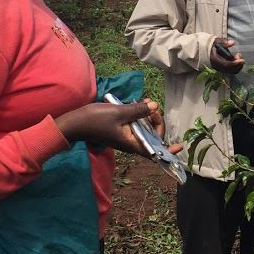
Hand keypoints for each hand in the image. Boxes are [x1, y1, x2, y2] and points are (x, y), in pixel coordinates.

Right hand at [54, 99, 181, 157]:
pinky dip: (139, 116)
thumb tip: (155, 106)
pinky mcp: (120, 130)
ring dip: (148, 117)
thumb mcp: (119, 112)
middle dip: (156, 122)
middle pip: (151, 137)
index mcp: (131, 143)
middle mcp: (130, 142)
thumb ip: (138, 110)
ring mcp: (125, 136)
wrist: (74, 122)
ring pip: (144, 129)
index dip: (167, 150)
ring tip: (146, 102)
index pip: (154, 151)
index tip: (179, 146)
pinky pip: (135, 125)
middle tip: (151, 107)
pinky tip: (138, 104)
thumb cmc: (95, 120)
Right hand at [210, 38, 244, 73]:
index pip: (225, 64)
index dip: (234, 63)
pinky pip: (233, 70)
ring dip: (239, 64)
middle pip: (231, 69)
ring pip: (233, 71)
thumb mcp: (216, 41)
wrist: (206, 51)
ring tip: (238, 55)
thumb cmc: (212, 46)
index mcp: (214, 60)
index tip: (242, 60)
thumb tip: (232, 42)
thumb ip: (223, 42)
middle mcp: (218, 67)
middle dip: (238, 64)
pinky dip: (238, 65)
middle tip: (238, 54)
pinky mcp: (224, 69)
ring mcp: (221, 69)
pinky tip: (237, 58)